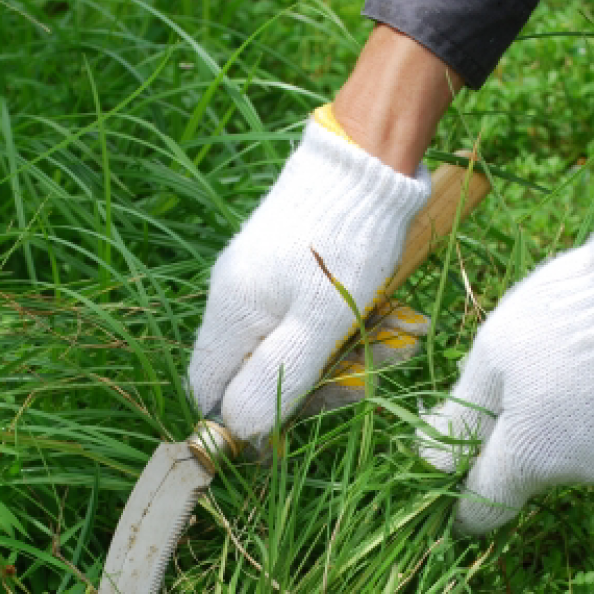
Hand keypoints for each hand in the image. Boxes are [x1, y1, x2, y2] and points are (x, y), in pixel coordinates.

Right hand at [188, 119, 429, 441]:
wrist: (366, 163)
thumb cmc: (345, 245)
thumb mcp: (320, 322)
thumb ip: (277, 377)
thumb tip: (239, 429)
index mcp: (230, 314)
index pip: (207, 390)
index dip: (239, 419)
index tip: (287, 431)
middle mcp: (233, 299)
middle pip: (250, 372)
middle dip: (305, 387)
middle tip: (358, 380)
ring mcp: (259, 281)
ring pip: (284, 347)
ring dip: (334, 359)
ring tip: (387, 342)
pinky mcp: (286, 268)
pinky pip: (303, 319)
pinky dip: (338, 331)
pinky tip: (378, 320)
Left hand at [418, 210, 593, 535]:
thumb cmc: (563, 319)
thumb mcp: (492, 357)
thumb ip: (462, 415)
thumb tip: (430, 462)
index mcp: (529, 459)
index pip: (483, 507)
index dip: (458, 493)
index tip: (449, 464)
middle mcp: (576, 472)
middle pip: (522, 468)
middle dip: (505, 434)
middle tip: (505, 373)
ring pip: (561, 446)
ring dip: (547, 416)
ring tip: (555, 355)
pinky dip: (586, 405)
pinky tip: (591, 358)